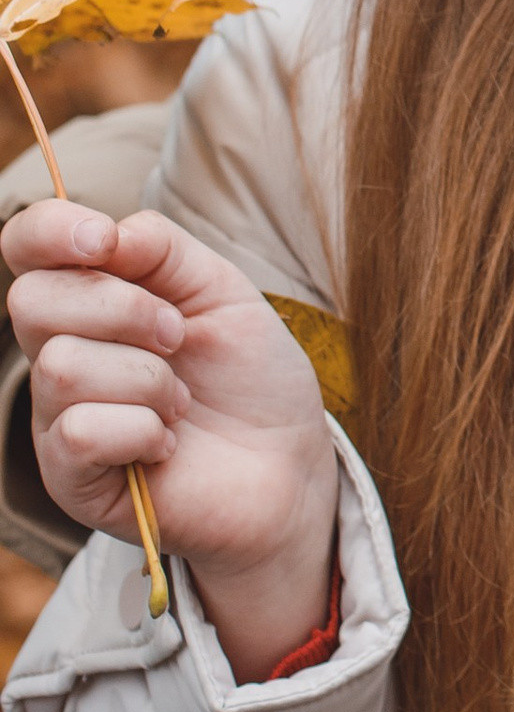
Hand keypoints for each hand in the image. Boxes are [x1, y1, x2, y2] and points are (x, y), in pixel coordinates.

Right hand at [6, 201, 337, 683]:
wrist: (288, 464)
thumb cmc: (250, 378)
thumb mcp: (221, 290)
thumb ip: (163, 250)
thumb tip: (107, 232)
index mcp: (89, 301)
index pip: (26, 248)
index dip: (48, 232)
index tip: (103, 240)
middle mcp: (59, 355)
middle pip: (32, 301)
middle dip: (122, 308)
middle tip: (176, 337)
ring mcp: (57, 419)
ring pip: (61, 368)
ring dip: (146, 378)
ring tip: (179, 401)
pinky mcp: (72, 479)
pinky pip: (78, 432)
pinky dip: (140, 429)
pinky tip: (166, 442)